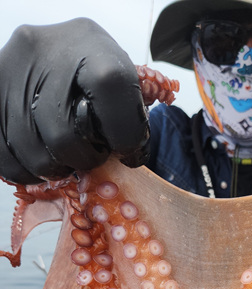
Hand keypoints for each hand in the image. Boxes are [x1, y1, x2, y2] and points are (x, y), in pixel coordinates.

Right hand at [0, 18, 148, 183]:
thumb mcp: (123, 84)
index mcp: (89, 44)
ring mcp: (9, 72)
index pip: (111, 88)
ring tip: (66, 151)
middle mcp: (43, 52)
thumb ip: (128, 116)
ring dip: (57, 167)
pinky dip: (28, 169)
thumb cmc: (96, 78)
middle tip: (92, 151)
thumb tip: (123, 160)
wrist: (60, 55)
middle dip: (86, 158)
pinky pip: (6, 157)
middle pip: (64, 136)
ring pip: (34, 155)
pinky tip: (43, 155)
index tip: (127, 149)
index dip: (125, 134)